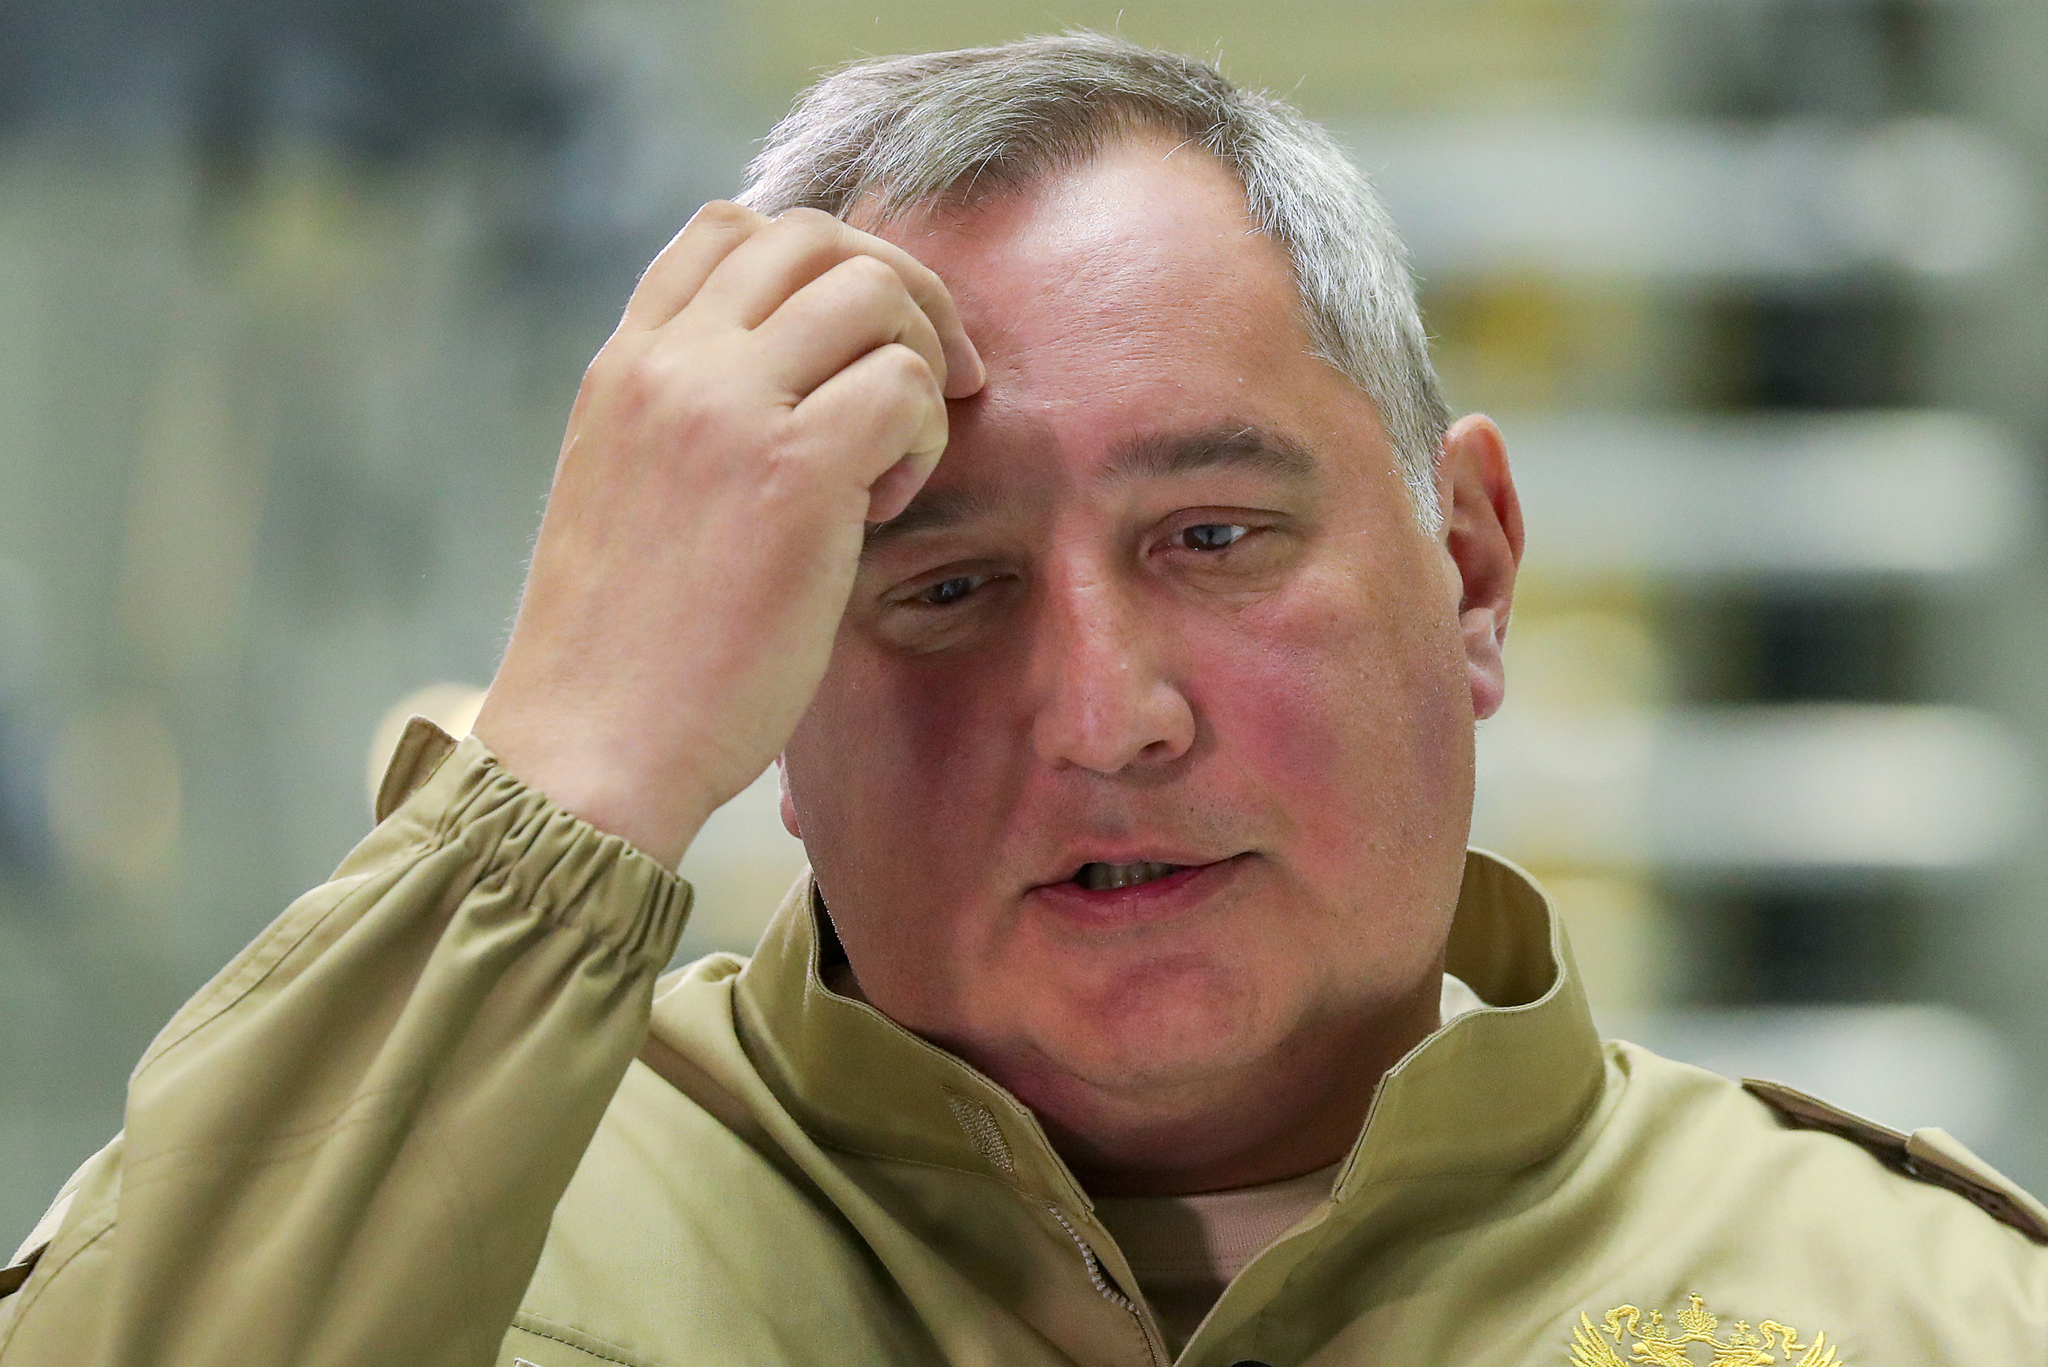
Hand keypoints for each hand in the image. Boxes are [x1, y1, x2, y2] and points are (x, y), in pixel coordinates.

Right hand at [472, 202, 983, 865]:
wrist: (588, 752)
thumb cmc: (622, 656)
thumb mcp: (631, 496)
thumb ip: (693, 423)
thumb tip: (800, 389)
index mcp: (624, 367)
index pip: (728, 228)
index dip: (822, 263)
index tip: (860, 340)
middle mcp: (669, 365)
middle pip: (816, 237)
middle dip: (901, 287)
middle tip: (938, 375)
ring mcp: (725, 408)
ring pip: (872, 291)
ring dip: (917, 359)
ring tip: (895, 459)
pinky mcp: (791, 472)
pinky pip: (904, 385)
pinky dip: (922, 436)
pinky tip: (885, 507)